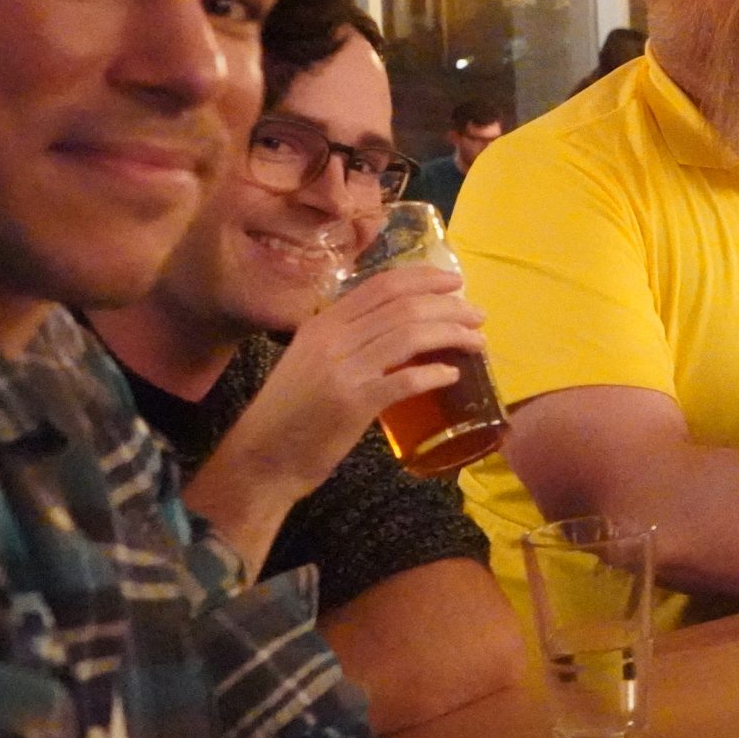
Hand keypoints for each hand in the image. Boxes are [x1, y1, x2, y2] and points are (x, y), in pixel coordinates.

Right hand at [220, 266, 484, 494]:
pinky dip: (434, 373)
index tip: (455, 282)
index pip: (382, 285)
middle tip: (478, 316)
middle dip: (449, 307)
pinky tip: (452, 375)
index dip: (424, 278)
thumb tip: (402, 329)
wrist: (260, 458)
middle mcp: (332, 338)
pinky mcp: (352, 403)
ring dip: (452, 336)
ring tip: (478, 342)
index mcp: (322, 323)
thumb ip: (348, 340)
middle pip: (404, 307)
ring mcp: (342, 370)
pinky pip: (405, 380)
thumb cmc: (291, 412)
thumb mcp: (312, 361)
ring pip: (410, 336)